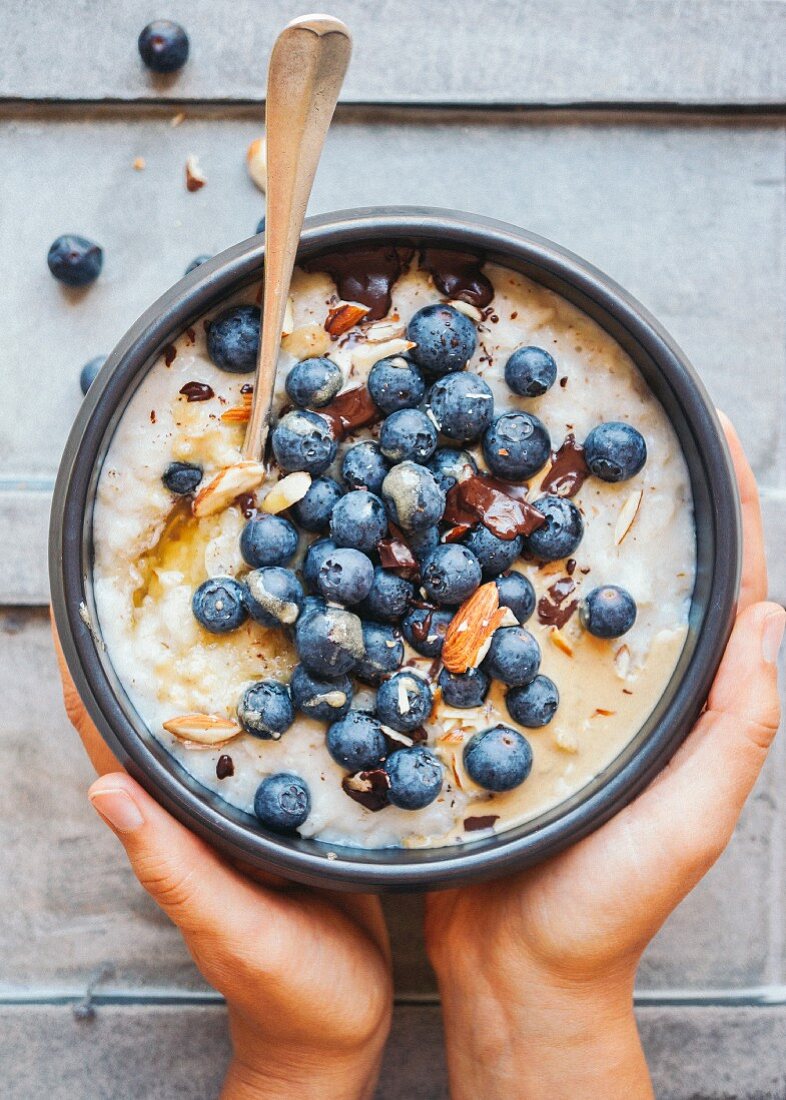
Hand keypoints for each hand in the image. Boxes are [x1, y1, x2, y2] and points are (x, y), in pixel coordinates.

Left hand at [53, 630, 391, 1099]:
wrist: (340, 1027)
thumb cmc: (286, 991)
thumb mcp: (233, 930)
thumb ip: (174, 868)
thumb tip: (104, 789)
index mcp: (174, 825)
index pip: (111, 736)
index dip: (87, 670)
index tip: (84, 600)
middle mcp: (203, 803)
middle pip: (166, 707)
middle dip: (160, 639)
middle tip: (174, 563)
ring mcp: (249, 803)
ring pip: (227, 713)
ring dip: (223, 654)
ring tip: (245, 586)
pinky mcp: (299, 806)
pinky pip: (285, 734)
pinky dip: (286, 689)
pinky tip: (315, 655)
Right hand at [424, 415, 783, 1099]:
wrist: (513, 967)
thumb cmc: (608, 908)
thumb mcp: (688, 823)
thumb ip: (735, 731)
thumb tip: (774, 620)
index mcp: (686, 708)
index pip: (726, 594)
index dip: (730, 514)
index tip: (713, 438)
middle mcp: (628, 692)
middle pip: (640, 579)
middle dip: (634, 502)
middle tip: (607, 428)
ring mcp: (558, 700)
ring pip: (560, 597)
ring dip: (551, 531)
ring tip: (525, 466)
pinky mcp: (497, 715)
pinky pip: (495, 637)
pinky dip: (485, 588)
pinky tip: (454, 551)